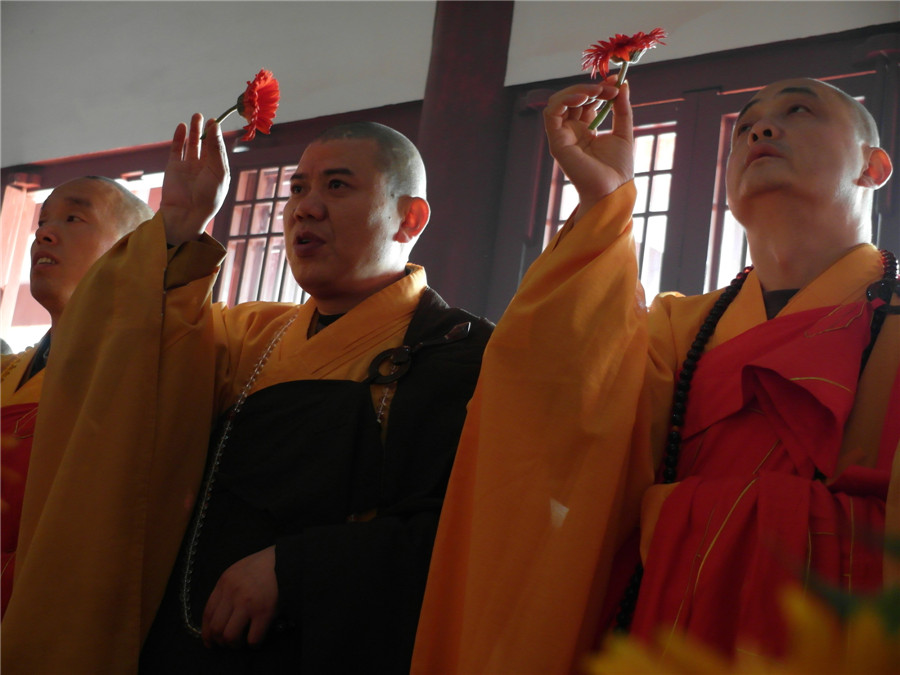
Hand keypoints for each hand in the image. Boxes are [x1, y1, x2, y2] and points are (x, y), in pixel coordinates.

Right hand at [160, 113, 230, 245]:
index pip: (218, 149)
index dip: (217, 136)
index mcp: (218, 171)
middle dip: (206, 131)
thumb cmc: (207, 197)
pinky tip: (182, 126)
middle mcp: (204, 168)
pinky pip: (177, 149)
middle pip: (205, 145)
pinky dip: (179, 138)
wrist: (186, 213)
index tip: (215, 122)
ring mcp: (188, 167)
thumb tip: (215, 127)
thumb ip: (216, 150)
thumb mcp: (218, 172)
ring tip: (196, 116)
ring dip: (194, 131)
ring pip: (191, 144)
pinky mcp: (174, 167)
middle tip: (205, 117)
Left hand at [201, 546, 278, 647]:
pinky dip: (253, 644)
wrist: (287, 558)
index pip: (208, 613)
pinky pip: (252, 638)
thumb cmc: (266, 564)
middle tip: (228, 644)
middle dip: (220, 641)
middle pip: (216, 628)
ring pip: (230, 636)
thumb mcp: (240, 570)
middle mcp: (232, 593)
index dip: (207, 632)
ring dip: (235, 644)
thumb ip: (229, 588)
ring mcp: (247, 603)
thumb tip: (224, 613)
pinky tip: (257, 640)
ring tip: (243, 642)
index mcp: (225, 582)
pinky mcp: (264, 612)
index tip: (210, 642)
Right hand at [543, 78, 633, 219]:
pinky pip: (551, 113)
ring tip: (597, 91)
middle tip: (610, 87)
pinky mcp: (557, 142)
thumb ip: (622, 109)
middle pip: (572, 99)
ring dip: (577, 91)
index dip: (599, 88)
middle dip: (591, 88)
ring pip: (558, 102)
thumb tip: (622, 84)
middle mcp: (571, 132)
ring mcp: (562, 137)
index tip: (616, 81)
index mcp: (585, 130)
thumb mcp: (624, 132)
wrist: (613, 190)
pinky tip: (583, 97)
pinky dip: (565, 100)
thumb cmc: (618, 169)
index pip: (586, 101)